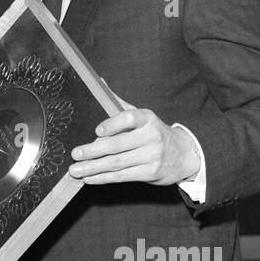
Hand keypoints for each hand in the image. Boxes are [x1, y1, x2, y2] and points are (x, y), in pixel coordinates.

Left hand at [68, 89, 199, 186]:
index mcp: (147, 119)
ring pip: (116, 163)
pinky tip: (89, 178)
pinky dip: (103, 178)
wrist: (184, 155)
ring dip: (93, 167)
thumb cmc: (154, 133)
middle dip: (93, 151)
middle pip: (117, 145)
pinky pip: (122, 176)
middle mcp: (151, 137)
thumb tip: (99, 82)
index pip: (129, 118)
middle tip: (75, 153)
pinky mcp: (150, 173)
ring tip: (75, 169)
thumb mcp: (142, 116)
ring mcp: (151, 157)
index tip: (97, 130)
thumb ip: (119, 103)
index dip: (113, 124)